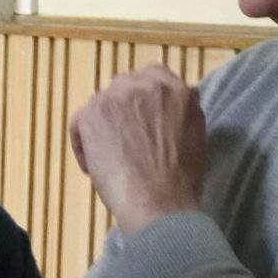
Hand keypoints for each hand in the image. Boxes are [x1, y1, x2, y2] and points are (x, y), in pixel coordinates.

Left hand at [68, 65, 207, 232]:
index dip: (145, 98)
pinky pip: (80, 122)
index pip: (153, 77)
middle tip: (126, 136)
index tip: (144, 118)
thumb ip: (183, 112)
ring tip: (110, 154)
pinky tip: (93, 165)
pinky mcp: (90, 114)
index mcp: (175, 89)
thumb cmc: (182, 178)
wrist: (158, 200)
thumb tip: (171, 108)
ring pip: (101, 103)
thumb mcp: (197, 134)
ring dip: (104, 123)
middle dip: (124, 108)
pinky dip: (83, 142)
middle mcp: (144, 84)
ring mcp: (114, 97)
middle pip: (124, 86)